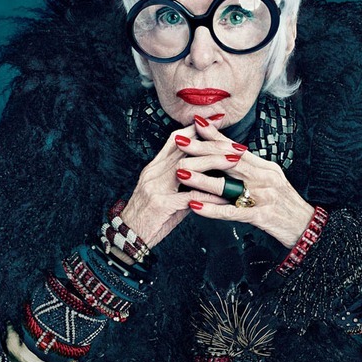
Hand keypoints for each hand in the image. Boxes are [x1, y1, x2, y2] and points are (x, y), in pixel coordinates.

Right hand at [117, 124, 226, 256]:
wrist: (127, 239)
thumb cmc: (147, 218)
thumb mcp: (162, 194)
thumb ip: (181, 183)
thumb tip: (203, 178)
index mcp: (153, 167)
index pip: (175, 140)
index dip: (196, 129)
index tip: (216, 122)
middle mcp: (154, 173)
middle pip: (186, 149)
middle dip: (212, 144)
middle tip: (234, 143)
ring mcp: (157, 187)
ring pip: (189, 167)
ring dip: (214, 163)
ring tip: (234, 161)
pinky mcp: (162, 205)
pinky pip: (191, 197)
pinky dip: (210, 196)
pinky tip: (225, 197)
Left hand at [174, 116, 313, 247]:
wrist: (306, 227)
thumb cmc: (286, 205)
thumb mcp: (272, 180)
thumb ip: (251, 169)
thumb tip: (230, 156)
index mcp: (265, 167)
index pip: (236, 148)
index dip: (215, 135)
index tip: (197, 124)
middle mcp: (264, 178)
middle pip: (228, 160)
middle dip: (202, 150)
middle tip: (180, 141)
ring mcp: (262, 196)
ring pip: (227, 185)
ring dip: (201, 179)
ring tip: (181, 173)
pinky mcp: (260, 216)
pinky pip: (231, 212)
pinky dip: (211, 209)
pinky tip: (195, 206)